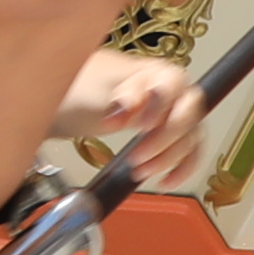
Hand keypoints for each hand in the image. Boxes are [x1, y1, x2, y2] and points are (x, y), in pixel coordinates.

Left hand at [58, 53, 204, 194]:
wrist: (65, 102)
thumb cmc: (80, 92)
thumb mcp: (97, 93)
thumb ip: (122, 96)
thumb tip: (135, 104)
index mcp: (156, 72)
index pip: (173, 86)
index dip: (161, 108)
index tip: (142, 126)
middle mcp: (170, 92)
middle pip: (187, 115)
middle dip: (164, 140)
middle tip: (137, 156)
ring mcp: (171, 114)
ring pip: (188, 136)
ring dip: (168, 158)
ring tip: (140, 171)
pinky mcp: (167, 135)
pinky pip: (187, 152)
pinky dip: (180, 169)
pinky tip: (166, 182)